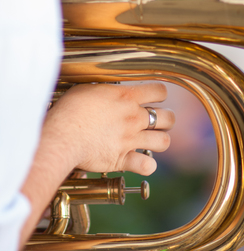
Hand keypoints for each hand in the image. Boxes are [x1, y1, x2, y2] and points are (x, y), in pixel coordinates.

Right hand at [43, 82, 174, 175]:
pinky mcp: (123, 159)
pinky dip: (146, 165)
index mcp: (127, 97)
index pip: (159, 90)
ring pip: (164, 141)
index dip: (160, 94)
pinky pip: (148, 166)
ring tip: (150, 140)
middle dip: (166, 119)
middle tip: (155, 121)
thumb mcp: (88, 89)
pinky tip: (139, 161)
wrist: (63, 136)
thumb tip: (108, 89)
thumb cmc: (70, 109)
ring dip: (160, 141)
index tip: (154, 97)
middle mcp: (134, 117)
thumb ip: (105, 90)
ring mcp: (131, 139)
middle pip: (168, 118)